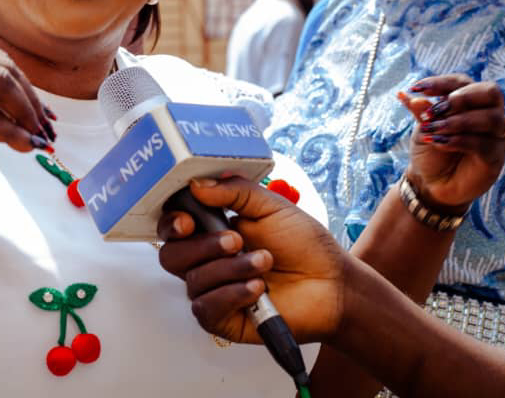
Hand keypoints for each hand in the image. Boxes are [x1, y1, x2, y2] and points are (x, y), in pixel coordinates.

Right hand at [157, 177, 346, 344]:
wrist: (333, 284)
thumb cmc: (306, 246)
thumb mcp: (271, 206)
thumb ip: (234, 191)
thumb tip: (197, 185)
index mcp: (212, 231)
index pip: (173, 227)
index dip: (172, 223)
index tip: (188, 220)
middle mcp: (208, 261)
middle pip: (172, 256)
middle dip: (202, 246)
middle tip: (235, 241)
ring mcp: (214, 291)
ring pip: (194, 280)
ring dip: (230, 269)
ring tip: (264, 263)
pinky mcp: (223, 319)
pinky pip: (206, 308)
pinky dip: (231, 294)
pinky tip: (257, 288)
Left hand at [399, 75, 504, 211]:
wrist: (432, 184)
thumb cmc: (430, 152)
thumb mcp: (423, 129)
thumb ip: (421, 112)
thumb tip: (405, 95)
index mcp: (469, 101)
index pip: (462, 82)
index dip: (441, 83)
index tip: (416, 89)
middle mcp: (488, 114)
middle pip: (490, 92)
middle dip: (461, 98)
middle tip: (436, 110)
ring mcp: (495, 135)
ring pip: (490, 118)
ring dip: (458, 121)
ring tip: (433, 129)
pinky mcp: (496, 156)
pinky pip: (484, 143)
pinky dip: (459, 140)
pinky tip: (439, 143)